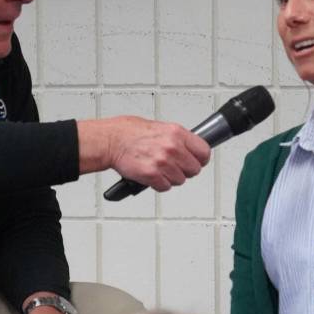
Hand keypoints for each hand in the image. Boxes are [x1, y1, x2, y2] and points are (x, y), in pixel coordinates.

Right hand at [78, 117, 210, 190]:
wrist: (110, 141)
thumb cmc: (128, 132)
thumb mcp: (158, 126)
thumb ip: (175, 138)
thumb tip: (186, 147)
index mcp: (176, 133)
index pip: (204, 151)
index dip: (201, 159)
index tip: (198, 161)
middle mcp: (172, 147)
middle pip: (194, 169)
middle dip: (185, 170)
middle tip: (175, 167)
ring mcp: (163, 162)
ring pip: (180, 180)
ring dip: (171, 178)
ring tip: (159, 170)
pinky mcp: (152, 175)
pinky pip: (165, 187)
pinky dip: (159, 184)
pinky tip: (152, 175)